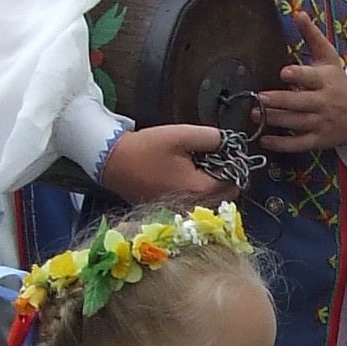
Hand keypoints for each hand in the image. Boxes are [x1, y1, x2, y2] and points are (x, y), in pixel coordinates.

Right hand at [97, 124, 226, 203]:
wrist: (112, 162)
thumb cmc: (146, 148)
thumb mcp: (181, 135)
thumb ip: (211, 137)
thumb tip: (228, 142)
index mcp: (200, 188)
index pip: (234, 182)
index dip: (234, 166)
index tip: (225, 152)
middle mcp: (194, 206)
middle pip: (226, 196)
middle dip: (226, 177)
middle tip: (214, 158)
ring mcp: (182, 211)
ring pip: (212, 201)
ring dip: (213, 185)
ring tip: (200, 165)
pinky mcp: (171, 211)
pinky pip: (196, 204)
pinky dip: (198, 192)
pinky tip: (187, 175)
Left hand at [256, 11, 346, 155]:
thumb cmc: (339, 83)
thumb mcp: (329, 58)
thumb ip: (312, 36)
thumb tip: (298, 13)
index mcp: (326, 80)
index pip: (312, 78)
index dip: (298, 75)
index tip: (284, 72)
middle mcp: (324, 102)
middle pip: (300, 102)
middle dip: (279, 101)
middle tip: (259, 98)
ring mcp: (321, 123)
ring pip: (296, 122)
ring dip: (274, 120)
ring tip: (254, 114)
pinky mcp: (319, 140)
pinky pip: (298, 144)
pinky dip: (281, 144)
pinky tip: (265, 140)